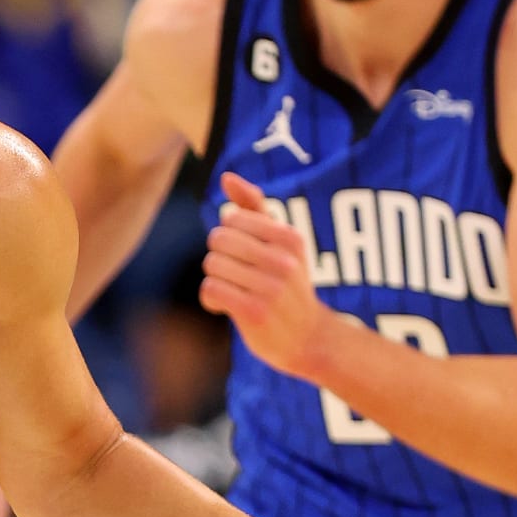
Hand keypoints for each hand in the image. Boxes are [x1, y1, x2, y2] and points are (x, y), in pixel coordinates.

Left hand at [200, 172, 330, 378]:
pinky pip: (210, 290)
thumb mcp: (280, 244)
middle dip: (218, 257)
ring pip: (212, 265)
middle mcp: (284, 260)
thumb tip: (226, 177)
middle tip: (234, 275)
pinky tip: (224, 307)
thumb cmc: (286, 286)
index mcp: (290, 238)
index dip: (228, 237)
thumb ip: (254, 208)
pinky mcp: (254, 312)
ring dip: (214, 280)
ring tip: (233, 292)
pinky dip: (211, 299)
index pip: (232, 219)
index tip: (242, 255)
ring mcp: (270, 287)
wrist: (306, 339)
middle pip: (218, 240)